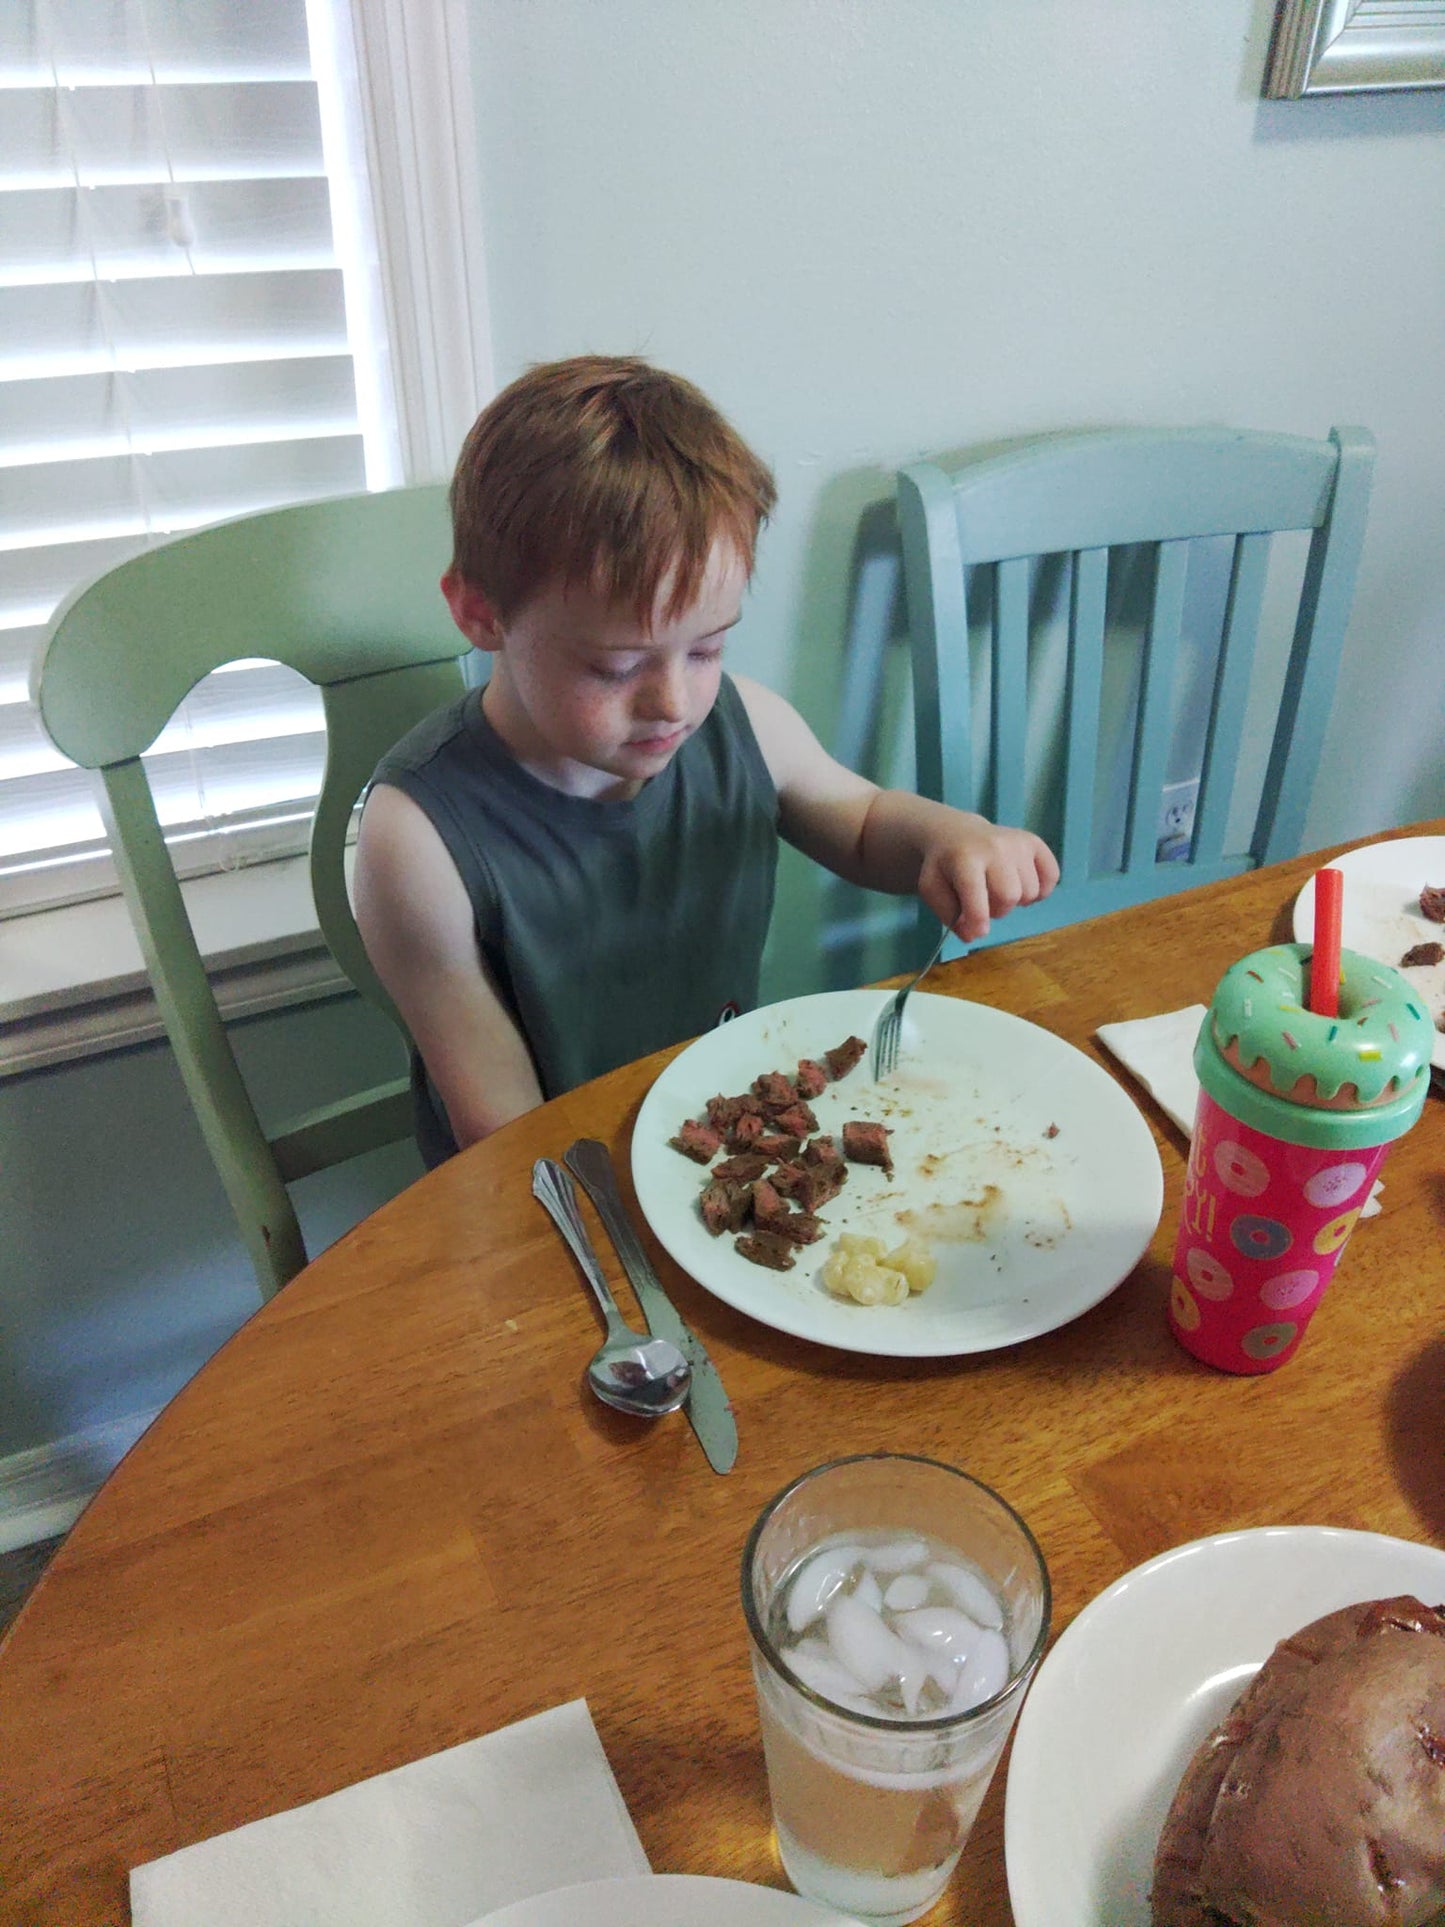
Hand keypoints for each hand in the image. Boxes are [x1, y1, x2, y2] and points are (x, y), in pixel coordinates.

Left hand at [917, 817, 1059, 943]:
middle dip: (997, 910)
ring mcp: (1018, 843)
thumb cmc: (945, 867)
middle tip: (986, 902)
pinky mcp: (1035, 843)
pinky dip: (1040, 890)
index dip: (978, 921)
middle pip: (1009, 897)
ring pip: (1030, 891)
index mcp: (964, 858)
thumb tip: (973, 935)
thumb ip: (949, 915)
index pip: (976, 895)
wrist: (957, 833)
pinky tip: (1022, 885)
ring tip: (1000, 889)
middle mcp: (995, 847)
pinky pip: (1051, 876)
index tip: (978, 931)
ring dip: (1016, 901)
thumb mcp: (932, 889)